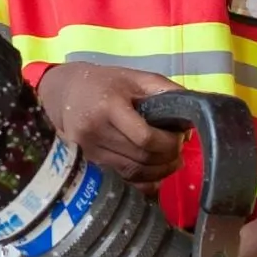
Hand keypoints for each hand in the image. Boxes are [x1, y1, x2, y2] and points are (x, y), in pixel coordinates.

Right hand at [39, 63, 185, 187]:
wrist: (64, 92)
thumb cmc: (104, 82)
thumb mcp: (134, 77)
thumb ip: (164, 89)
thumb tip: (192, 111)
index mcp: (108, 106)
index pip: (144, 137)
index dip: (168, 143)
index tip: (180, 138)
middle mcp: (95, 131)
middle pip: (141, 157)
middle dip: (167, 158)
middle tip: (179, 150)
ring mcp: (89, 150)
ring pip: (133, 172)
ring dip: (159, 171)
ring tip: (172, 161)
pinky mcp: (88, 162)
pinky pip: (122, 178)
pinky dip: (143, 180)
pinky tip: (155, 173)